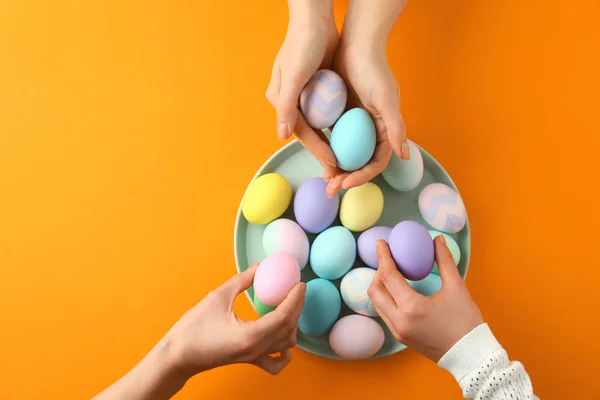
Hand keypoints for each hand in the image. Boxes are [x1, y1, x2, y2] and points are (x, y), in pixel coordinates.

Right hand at [163, 264, 305, 375]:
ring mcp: (253, 357)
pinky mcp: (248, 360)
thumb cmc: (193, 329)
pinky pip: (274, 362)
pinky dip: (285, 352)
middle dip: (296, 307)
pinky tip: (283, 339)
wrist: (177, 356)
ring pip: (285, 344)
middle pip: (288, 329)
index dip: (295, 299)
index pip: (284, 316)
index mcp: (251, 335)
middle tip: (296, 289)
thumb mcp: (217, 297)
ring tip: (288, 305)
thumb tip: (258, 267)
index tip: (300, 284)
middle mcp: (256, 349)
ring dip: (291, 324)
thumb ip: (241, 281)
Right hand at [266, 0, 341, 179]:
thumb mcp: (293, 75)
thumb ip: (286, 106)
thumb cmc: (302, 44)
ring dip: (331, 143)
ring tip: (344, 162)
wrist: (314, 19)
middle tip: (338, 173)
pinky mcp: (319, 90)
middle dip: (323, 153)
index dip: (317, 149)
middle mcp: (291, 101)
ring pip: (319, 126)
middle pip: (310, 133)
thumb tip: (281, 136)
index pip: (301, 131)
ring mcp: (305, 96)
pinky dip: (337, 126)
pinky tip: (350, 138)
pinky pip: (328, 113)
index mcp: (280, 100)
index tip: (333, 165)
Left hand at [325, 42, 408, 195]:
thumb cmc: (372, 69)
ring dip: (336, 168)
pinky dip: (327, 149)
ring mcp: (355, 124)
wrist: (356, 44)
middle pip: (361, 161)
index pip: (376, 161)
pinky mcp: (341, 116)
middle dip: (347, 177)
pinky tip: (316, 157)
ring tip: (324, 179)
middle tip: (330, 188)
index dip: (363, 175)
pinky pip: (334, 138)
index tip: (345, 183)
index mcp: (386, 128)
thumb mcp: (384, 98)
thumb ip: (395, 126)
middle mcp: (372, 129)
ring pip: (346, 153)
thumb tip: (404, 154)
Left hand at [368, 237, 483, 361]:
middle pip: (374, 290)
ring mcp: (398, 331)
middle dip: (378, 271)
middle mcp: (399, 321)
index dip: (383, 256)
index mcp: (411, 307)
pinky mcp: (400, 338)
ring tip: (392, 273)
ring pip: (376, 304)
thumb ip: (444, 261)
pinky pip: (384, 314)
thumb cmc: (466, 322)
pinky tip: (397, 291)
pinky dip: (385, 299)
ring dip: (379, 286)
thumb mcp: (457, 288)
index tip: (381, 242)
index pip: (388, 276)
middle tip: (388, 259)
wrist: (471, 355)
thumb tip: (437, 240)